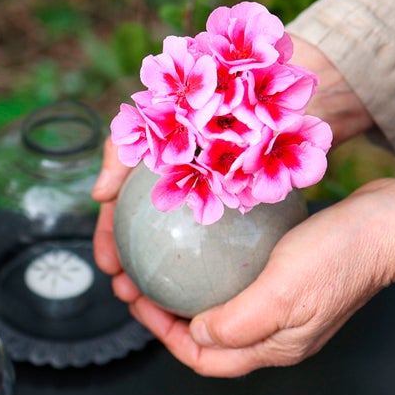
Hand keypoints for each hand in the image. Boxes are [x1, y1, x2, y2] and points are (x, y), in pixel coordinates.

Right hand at [91, 34, 370, 281]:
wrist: (295, 93)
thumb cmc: (222, 95)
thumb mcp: (156, 116)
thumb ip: (121, 153)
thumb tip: (99, 196)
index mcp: (153, 165)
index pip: (119, 212)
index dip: (108, 242)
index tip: (111, 266)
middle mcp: (178, 183)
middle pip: (142, 237)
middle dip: (131, 271)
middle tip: (132, 293)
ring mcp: (209, 197)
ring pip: (178, 246)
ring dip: (164, 276)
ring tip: (161, 301)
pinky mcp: (240, 208)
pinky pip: (216, 243)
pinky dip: (206, 265)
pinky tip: (206, 286)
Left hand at [119, 172, 394, 376]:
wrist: (393, 221)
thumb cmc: (342, 255)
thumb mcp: (280, 293)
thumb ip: (236, 323)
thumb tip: (196, 333)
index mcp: (274, 346)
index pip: (205, 358)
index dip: (165, 336)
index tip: (140, 302)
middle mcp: (279, 331)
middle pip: (209, 336)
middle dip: (168, 313)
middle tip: (139, 281)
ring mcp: (288, 303)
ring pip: (223, 306)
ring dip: (189, 289)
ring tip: (163, 262)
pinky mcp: (295, 273)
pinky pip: (242, 278)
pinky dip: (215, 267)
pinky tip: (203, 242)